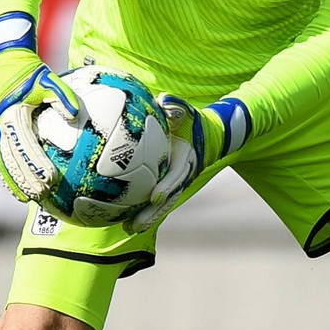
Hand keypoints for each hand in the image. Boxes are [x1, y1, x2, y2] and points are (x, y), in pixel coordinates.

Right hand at [0, 12, 79, 202]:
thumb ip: (62, 96)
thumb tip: (75, 114)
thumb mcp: (48, 80)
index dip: (37, 163)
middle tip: (42, 195)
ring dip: (16, 181)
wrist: (7, 65)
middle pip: (14, 159)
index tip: (50, 178)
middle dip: (27, 179)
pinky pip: (2, 157)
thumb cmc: (31, 73)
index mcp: (13, 116)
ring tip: (28, 199)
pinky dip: (9, 174)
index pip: (27, 145)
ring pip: (5, 161)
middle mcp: (1, 126)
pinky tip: (18, 189)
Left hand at [124, 95, 250, 232]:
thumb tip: (164, 99)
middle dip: (152, 213)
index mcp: (186, 162)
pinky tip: (123, 219)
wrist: (207, 137)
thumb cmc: (193, 123)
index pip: (176, 177)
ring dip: (147, 218)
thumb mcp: (188, 112)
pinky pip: (155, 201)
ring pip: (161, 205)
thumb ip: (177, 106)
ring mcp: (175, 185)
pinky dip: (142, 210)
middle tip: (135, 225)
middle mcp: (181, 178)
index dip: (167, 186)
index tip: (155, 195)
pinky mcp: (168, 187)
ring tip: (128, 230)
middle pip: (167, 200)